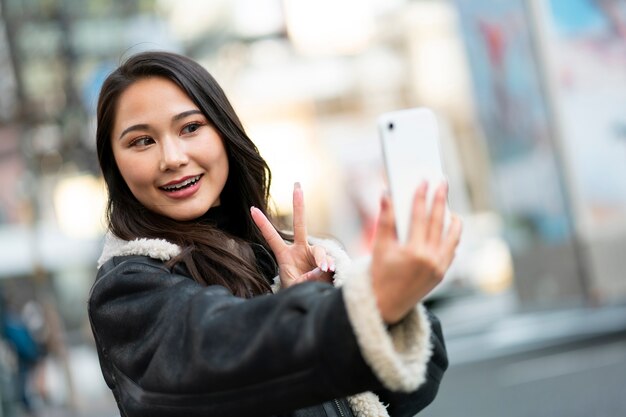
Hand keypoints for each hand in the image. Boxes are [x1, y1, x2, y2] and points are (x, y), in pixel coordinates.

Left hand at [250, 183, 334, 287]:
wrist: (308, 300)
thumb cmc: (296, 292)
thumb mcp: (295, 288)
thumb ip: (306, 278)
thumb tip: (322, 268)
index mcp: (285, 255)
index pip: (272, 237)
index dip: (263, 224)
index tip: (252, 209)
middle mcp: (299, 250)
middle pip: (299, 225)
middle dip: (299, 205)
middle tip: (297, 186)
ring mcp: (313, 255)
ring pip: (319, 251)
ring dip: (322, 259)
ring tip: (324, 270)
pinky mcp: (326, 262)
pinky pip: (329, 260)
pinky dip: (329, 266)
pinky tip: (329, 272)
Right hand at [371, 181, 461, 323]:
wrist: (387, 305)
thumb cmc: (380, 273)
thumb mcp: (379, 246)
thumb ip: (384, 219)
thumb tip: (387, 193)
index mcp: (413, 252)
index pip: (420, 217)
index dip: (421, 197)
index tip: (423, 181)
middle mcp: (430, 259)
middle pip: (439, 221)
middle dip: (440, 199)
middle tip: (441, 182)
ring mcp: (440, 267)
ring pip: (452, 235)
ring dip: (452, 217)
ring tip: (447, 203)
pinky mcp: (443, 272)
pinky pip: (452, 248)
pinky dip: (451, 234)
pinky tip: (447, 224)